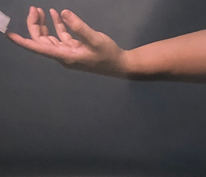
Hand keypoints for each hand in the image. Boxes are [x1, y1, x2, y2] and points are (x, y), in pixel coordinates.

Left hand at [6, 7, 128, 76]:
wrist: (121, 65)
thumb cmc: (108, 55)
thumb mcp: (95, 40)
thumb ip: (79, 27)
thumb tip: (63, 13)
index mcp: (64, 56)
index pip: (38, 48)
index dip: (23, 42)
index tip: (9, 35)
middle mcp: (63, 55)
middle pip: (41, 40)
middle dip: (34, 25)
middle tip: (34, 9)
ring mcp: (68, 52)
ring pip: (49, 38)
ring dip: (43, 25)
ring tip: (39, 10)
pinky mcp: (75, 49)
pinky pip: (60, 37)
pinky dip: (56, 26)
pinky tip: (54, 15)